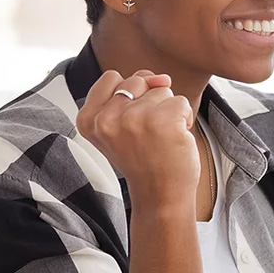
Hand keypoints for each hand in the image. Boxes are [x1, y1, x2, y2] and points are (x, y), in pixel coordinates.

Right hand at [76, 69, 198, 207]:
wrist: (160, 195)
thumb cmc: (144, 159)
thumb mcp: (120, 126)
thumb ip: (131, 93)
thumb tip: (162, 77)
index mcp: (89, 119)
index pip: (111, 77)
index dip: (129, 95)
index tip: (130, 123)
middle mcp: (107, 118)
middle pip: (138, 81)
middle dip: (150, 103)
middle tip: (147, 135)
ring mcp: (134, 118)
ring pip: (162, 90)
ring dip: (168, 112)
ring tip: (160, 139)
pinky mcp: (163, 121)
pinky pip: (181, 102)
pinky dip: (184, 119)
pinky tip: (175, 140)